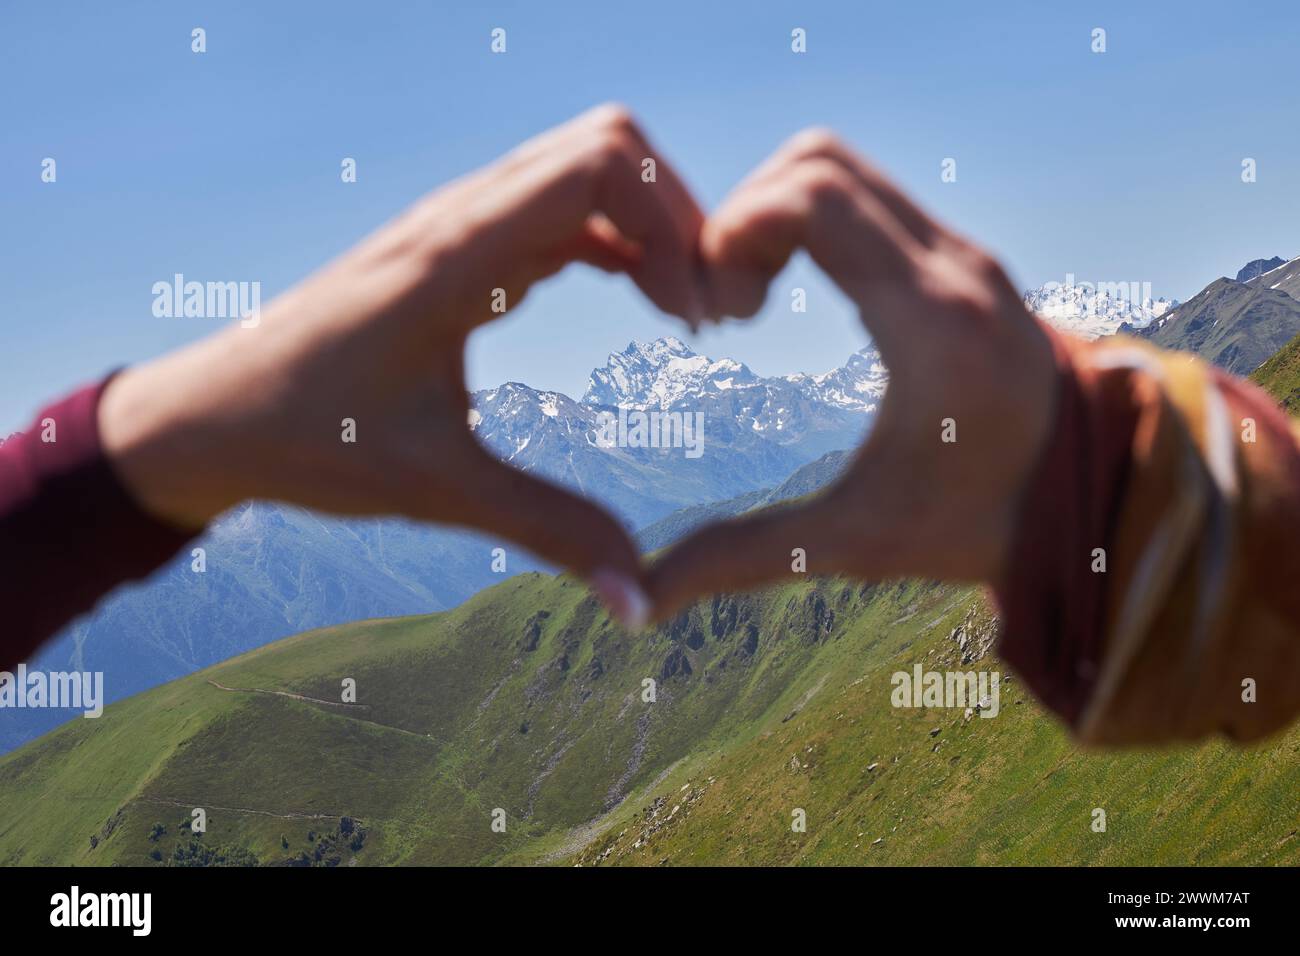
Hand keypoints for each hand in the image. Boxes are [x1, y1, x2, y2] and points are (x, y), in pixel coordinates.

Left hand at [98, 105, 707, 624]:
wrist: (211, 415)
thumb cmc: (307, 442)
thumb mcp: (436, 489)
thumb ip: (548, 533)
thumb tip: (637, 604)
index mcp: (454, 258)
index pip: (597, 168)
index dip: (672, 228)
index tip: (693, 321)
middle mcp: (457, 218)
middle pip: (606, 145)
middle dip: (678, 215)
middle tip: (706, 309)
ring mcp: (454, 222)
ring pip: (582, 164)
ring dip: (648, 221)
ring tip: (683, 308)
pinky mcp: (454, 243)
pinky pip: (555, 203)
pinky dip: (614, 234)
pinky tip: (639, 296)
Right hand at [648, 131, 1058, 618]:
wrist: (1096, 507)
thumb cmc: (979, 527)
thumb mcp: (854, 544)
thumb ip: (743, 561)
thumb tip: (641, 603)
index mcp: (930, 319)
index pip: (810, 197)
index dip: (732, 233)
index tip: (718, 313)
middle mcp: (954, 264)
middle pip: (816, 162)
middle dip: (741, 217)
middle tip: (726, 304)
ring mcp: (964, 252)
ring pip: (842, 167)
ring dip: (774, 212)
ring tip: (752, 295)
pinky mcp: (964, 257)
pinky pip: (868, 196)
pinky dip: (810, 220)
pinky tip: (792, 289)